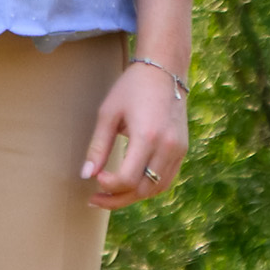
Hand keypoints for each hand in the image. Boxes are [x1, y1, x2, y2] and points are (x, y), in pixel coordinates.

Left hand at [80, 58, 190, 204]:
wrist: (164, 70)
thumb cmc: (131, 88)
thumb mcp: (108, 114)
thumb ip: (98, 147)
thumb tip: (87, 176)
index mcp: (147, 136)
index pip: (127, 179)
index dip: (108, 186)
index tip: (95, 179)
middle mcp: (167, 146)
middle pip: (142, 189)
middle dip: (117, 199)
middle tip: (95, 199)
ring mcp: (178, 149)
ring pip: (156, 189)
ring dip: (132, 197)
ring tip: (110, 196)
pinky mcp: (182, 150)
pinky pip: (165, 179)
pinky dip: (147, 187)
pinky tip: (130, 185)